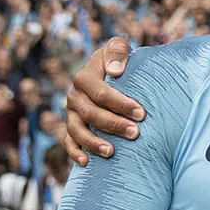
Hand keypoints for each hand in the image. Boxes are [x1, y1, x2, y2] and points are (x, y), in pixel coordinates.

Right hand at [63, 37, 141, 166]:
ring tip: (112, 152)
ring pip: (76, 131)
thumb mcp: (118, 47)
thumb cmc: (117, 59)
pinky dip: (75, 152)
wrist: (107, 69)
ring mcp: (71, 113)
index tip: (141, 113)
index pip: (100, 92)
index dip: (120, 103)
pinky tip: (86, 162)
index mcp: (84, 77)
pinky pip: (69, 142)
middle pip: (90, 114)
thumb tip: (115, 70)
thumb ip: (117, 51)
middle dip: (113, 124)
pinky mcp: (72, 126)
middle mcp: (74, 96)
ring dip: (93, 143)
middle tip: (136, 133)